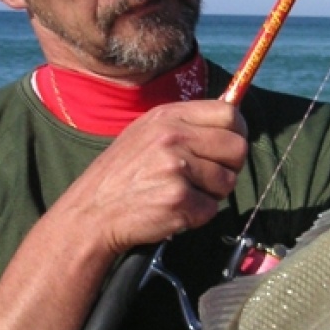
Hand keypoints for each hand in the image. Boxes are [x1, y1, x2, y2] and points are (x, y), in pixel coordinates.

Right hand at [56, 99, 248, 255]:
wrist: (92, 211)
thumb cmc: (123, 174)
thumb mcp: (146, 133)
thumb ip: (185, 126)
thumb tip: (231, 122)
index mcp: (168, 116)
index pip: (229, 113)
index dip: (237, 132)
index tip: (228, 147)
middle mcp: (173, 138)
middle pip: (237, 148)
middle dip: (229, 167)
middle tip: (206, 178)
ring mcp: (177, 169)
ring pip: (228, 181)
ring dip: (211, 194)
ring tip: (181, 193)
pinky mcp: (179, 200)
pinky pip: (211, 209)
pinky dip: (197, 216)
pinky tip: (172, 210)